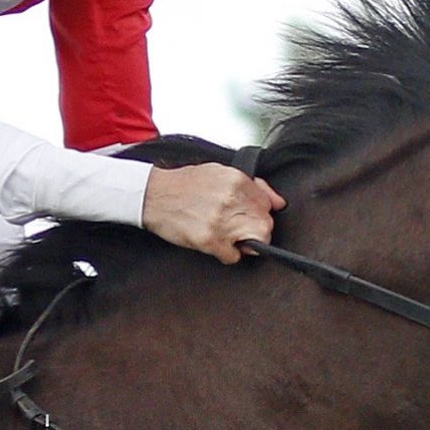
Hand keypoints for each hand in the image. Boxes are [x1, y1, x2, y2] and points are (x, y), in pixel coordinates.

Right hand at [141, 164, 285, 262]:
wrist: (153, 195)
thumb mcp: (218, 173)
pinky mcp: (210, 240)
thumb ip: (252, 186)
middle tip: (240, 230)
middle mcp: (231, 199)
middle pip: (265, 225)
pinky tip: (215, 243)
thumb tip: (277, 201)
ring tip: (227, 235)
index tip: (250, 217)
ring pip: (256, 242)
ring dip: (244, 243)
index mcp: (236, 180)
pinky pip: (233, 256)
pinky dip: (227, 254)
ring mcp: (221, 220)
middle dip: (256, 231)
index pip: (267, 204)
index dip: (259, 214)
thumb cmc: (183, 185)